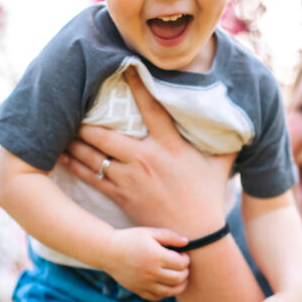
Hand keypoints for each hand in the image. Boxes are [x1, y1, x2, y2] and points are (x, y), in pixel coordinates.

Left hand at [59, 68, 234, 235]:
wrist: (197, 236)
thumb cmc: (209, 196)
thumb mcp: (222, 162)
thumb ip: (227, 136)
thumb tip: (242, 114)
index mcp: (169, 145)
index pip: (150, 107)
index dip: (136, 84)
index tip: (123, 65)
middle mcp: (145, 159)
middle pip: (105, 134)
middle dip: (86, 119)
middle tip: (70, 103)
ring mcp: (130, 179)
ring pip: (93, 155)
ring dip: (74, 141)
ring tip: (59, 127)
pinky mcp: (120, 196)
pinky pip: (91, 177)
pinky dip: (74, 165)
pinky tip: (61, 154)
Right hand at [103, 226, 189, 300]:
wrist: (107, 251)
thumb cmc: (129, 239)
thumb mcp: (149, 232)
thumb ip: (170, 236)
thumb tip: (187, 242)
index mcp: (156, 257)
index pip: (181, 264)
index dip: (186, 259)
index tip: (182, 254)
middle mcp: (151, 272)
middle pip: (179, 278)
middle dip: (185, 272)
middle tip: (182, 265)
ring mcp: (144, 283)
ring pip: (171, 291)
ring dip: (180, 285)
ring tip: (181, 278)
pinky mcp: (138, 290)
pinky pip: (157, 297)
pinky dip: (166, 293)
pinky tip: (166, 285)